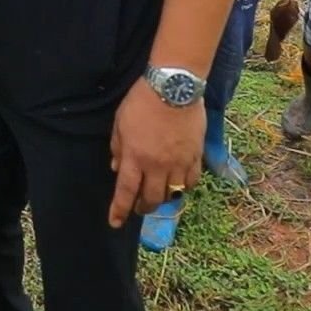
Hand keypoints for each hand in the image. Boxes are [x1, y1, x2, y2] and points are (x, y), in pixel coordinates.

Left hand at [107, 82, 203, 228]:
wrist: (174, 86)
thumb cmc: (142, 101)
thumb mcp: (120, 123)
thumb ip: (118, 148)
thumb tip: (116, 167)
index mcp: (135, 157)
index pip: (126, 192)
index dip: (119, 210)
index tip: (115, 223)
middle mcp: (157, 165)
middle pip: (151, 198)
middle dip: (143, 208)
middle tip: (139, 208)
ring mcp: (179, 163)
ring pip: (172, 194)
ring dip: (163, 199)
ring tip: (158, 196)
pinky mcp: (195, 156)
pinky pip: (191, 181)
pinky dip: (184, 187)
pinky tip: (179, 185)